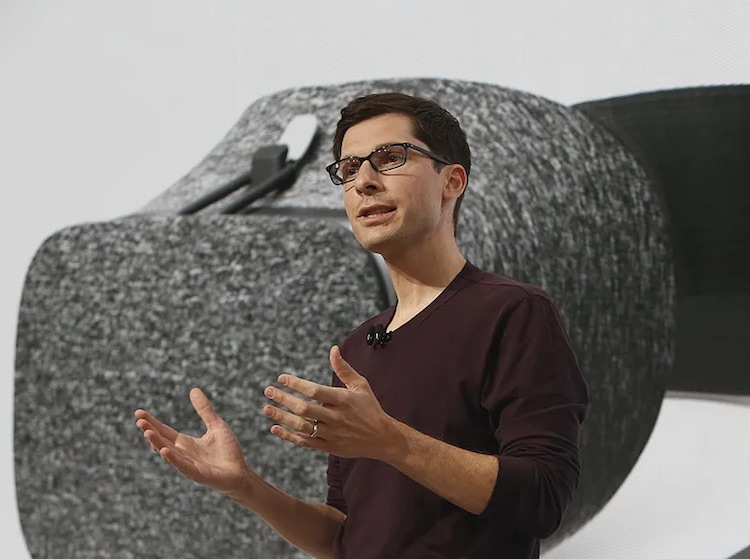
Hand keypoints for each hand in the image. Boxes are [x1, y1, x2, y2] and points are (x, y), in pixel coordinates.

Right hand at [134, 388, 252, 495]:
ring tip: (147, 432)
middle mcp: (183, 454)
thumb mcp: (217, 425)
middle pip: (162, 441)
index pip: (164, 431)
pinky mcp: (198, 475)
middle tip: (139, 420)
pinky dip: (173, 459)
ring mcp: (189, 465)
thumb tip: (193, 389)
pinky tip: (164, 451)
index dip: (152, 422)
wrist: (241, 473)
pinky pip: (183, 466)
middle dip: (150, 431)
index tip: (138, 412)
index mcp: (185, 443)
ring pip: (169, 454)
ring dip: (157, 444)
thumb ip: (204, 410)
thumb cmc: (228, 451)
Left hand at [263, 345, 395, 459]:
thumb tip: (333, 349)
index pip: (315, 391)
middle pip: (304, 409)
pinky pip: (305, 442)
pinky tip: (275, 428)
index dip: (297, 384)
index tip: (282, 378)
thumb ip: (344, 369)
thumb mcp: (360, 385)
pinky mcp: (329, 447)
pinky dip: (289, 436)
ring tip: (266, 409)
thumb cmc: (370, 408)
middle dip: (284, 399)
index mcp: (343, 400)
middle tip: (268, 391)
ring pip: (302, 426)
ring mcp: (332, 434)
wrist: (382, 438)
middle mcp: (336, 417)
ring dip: (282, 417)